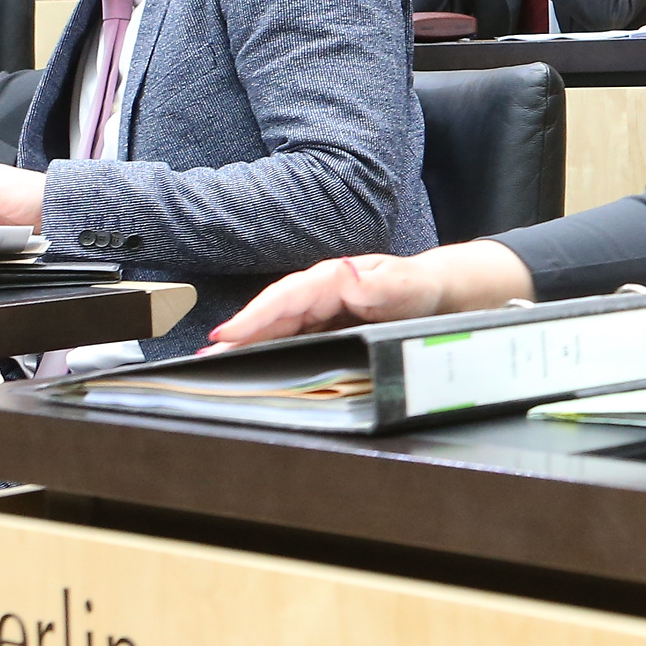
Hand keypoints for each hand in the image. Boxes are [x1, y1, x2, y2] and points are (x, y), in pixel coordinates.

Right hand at [208, 240, 531, 346]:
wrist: (439, 295)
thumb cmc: (421, 289)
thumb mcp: (408, 285)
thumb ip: (379, 284)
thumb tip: (345, 277)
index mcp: (336, 278)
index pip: (289, 296)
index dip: (257, 316)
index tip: (229, 335)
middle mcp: (321, 292)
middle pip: (274, 313)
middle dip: (239, 334)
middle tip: (206, 360)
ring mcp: (320, 310)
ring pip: (278, 327)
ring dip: (247, 345)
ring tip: (214, 368)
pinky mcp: (324, 327)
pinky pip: (291, 338)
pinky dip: (268, 351)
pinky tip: (249, 368)